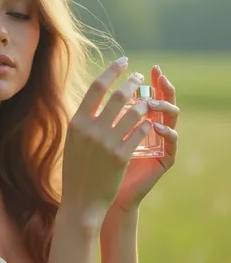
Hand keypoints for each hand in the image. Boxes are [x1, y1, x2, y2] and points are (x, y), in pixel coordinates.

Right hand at [61, 58, 157, 229]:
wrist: (80, 201)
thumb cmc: (76, 172)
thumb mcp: (73, 143)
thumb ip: (83, 121)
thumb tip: (95, 99)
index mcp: (77, 123)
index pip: (97, 87)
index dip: (112, 71)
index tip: (123, 62)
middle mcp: (91, 130)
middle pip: (118, 95)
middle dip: (132, 82)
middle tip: (140, 78)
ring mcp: (106, 143)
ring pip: (134, 112)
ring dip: (144, 102)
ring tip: (149, 99)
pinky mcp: (121, 156)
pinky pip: (140, 133)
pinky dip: (147, 124)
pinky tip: (150, 121)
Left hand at [106, 65, 179, 214]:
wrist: (98, 197)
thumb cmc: (95, 165)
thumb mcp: (94, 136)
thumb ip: (98, 115)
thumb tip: (89, 88)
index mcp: (137, 120)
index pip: (145, 93)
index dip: (143, 78)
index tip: (137, 65)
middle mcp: (152, 128)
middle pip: (163, 100)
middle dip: (160, 86)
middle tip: (158, 75)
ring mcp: (160, 143)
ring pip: (172, 117)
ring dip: (164, 105)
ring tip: (152, 101)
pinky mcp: (164, 159)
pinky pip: (172, 142)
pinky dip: (167, 131)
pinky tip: (156, 125)